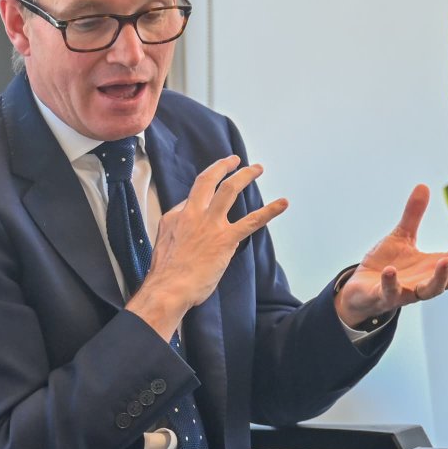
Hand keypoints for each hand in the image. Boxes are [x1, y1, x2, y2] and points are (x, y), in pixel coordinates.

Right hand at [130, 156, 287, 337]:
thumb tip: (191, 227)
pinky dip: (270, 211)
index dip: (203, 195)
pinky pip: (252, 220)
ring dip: (245, 176)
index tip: (209, 197)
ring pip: (229, 189)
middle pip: (207, 180)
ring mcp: (211, 224)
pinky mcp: (226, 238)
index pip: (193, 197)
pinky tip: (283, 203)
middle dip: (222, 166)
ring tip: (257, 168)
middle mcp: (192, 214)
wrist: (168, 288)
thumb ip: (177, 230)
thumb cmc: (166, 273)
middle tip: (234, 160)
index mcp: (175, 217)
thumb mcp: (164, 243)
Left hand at [334, 185, 447, 327]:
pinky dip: (391, 283)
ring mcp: (407, 292)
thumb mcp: (401, 237)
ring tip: (445, 260)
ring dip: (439, 277)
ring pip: (430, 291)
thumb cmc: (385, 265)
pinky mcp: (384, 297)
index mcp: (432, 267)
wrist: (359, 290)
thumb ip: (413, 216)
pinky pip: (390, 293)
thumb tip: (423, 185)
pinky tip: (390, 270)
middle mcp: (425, 281)